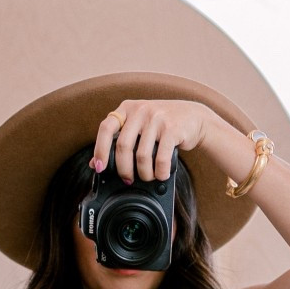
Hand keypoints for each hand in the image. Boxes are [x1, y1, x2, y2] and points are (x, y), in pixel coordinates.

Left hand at [93, 99, 210, 184]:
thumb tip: (95, 163)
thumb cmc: (163, 124)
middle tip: (128, 180)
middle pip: (123, 146)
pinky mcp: (172, 128)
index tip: (100, 167)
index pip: (106, 128)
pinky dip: (160, 172)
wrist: (194, 117)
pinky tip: (162, 175)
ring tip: (148, 177)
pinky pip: (161, 158)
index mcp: (128, 108)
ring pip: (142, 156)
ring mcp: (157, 118)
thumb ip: (119, 140)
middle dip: (124, 169)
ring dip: (144, 174)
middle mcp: (140, 110)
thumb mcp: (139, 126)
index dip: (100, 150)